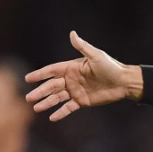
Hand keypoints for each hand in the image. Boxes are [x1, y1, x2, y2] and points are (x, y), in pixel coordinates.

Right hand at [25, 31, 142, 120]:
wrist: (124, 82)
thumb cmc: (111, 67)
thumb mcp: (96, 56)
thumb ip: (82, 46)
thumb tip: (72, 33)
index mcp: (72, 68)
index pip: (52, 71)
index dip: (40, 74)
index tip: (28, 78)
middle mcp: (71, 79)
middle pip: (52, 86)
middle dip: (40, 92)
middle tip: (28, 98)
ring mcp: (76, 91)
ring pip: (57, 98)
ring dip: (47, 103)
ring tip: (36, 108)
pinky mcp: (82, 101)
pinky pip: (68, 108)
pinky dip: (61, 113)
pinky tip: (52, 118)